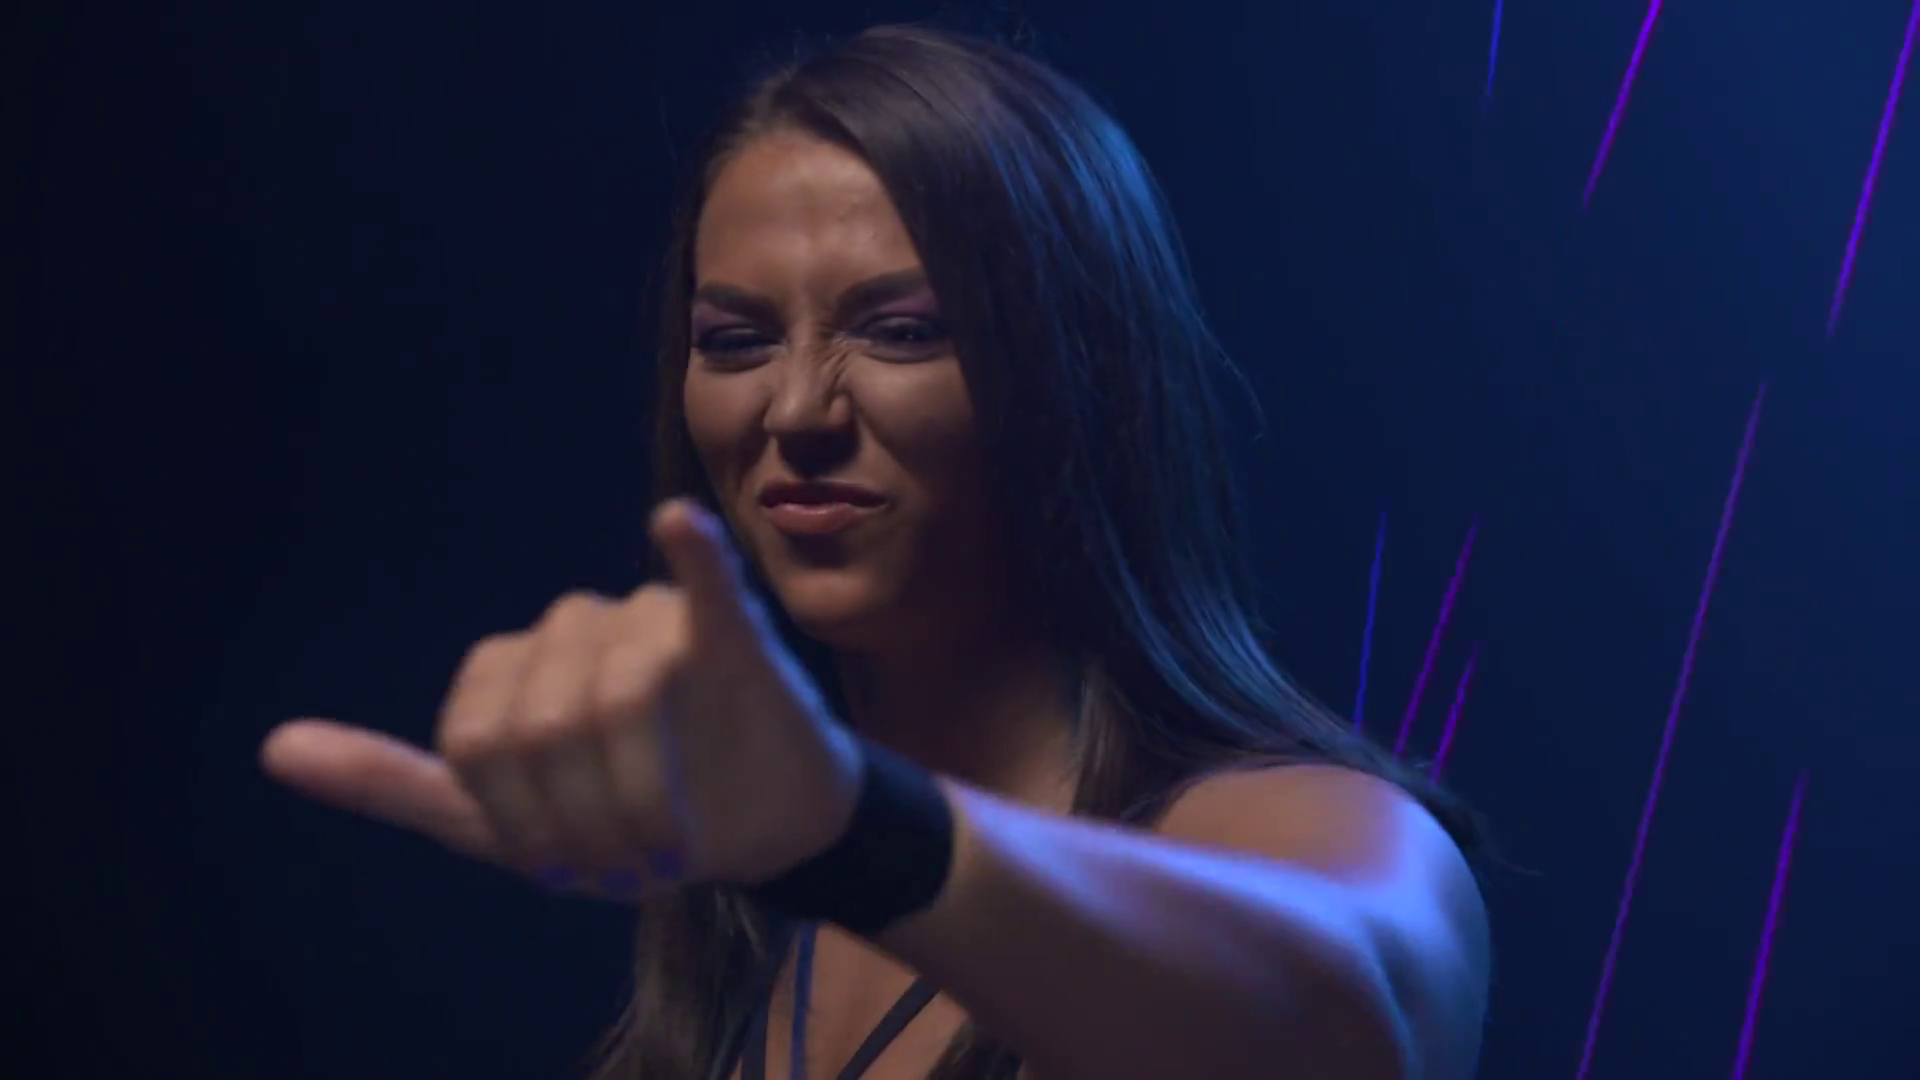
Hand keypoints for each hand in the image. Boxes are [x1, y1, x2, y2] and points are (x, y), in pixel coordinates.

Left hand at [260, 498, 864, 898]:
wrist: (756, 829)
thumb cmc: (624, 816)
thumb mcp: (496, 821)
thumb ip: (393, 783)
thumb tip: (272, 747)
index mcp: (517, 663)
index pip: (478, 736)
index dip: (516, 818)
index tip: (560, 872)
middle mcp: (578, 626)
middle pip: (547, 720)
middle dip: (582, 816)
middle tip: (624, 873)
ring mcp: (655, 624)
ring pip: (620, 695)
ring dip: (641, 792)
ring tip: (667, 848)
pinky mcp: (733, 636)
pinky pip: (708, 585)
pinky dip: (693, 556)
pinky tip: (675, 527)